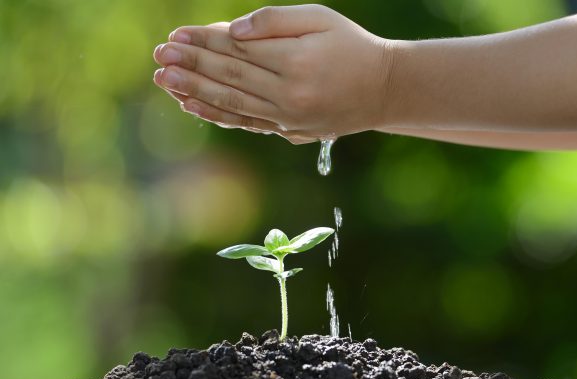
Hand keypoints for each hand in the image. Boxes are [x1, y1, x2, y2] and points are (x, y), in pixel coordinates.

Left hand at [153, 4, 394, 142]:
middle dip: (191, 65)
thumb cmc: (352, 45)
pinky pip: (246, 122)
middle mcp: (290, 94)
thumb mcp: (320, 18)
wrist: (385, 89)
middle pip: (229, 76)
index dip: (204, 42)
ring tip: (164, 81)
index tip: (175, 36)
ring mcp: (289, 117)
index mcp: (296, 61)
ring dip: (194, 91)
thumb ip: (274, 21)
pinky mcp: (290, 130)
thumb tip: (232, 30)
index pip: (238, 49)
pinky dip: (217, 114)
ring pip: (232, 103)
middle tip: (159, 57)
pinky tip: (192, 105)